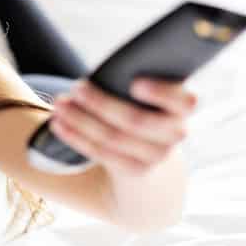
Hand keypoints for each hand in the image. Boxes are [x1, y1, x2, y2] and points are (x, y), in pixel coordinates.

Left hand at [49, 78, 195, 176]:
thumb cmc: (141, 103)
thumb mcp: (147, 90)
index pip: (186, 102)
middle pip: (136, 120)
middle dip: (102, 103)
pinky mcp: (135, 170)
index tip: (134, 83)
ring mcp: (157, 155)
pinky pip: (101, 153)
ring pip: (113, 138)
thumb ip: (135, 78)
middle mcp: (176, 134)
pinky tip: (58, 124)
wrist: (147, 148)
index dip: (161, 94)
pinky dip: (76, 137)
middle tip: (77, 87)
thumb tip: (101, 75)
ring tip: (59, 104)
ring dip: (81, 120)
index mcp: (182, 107)